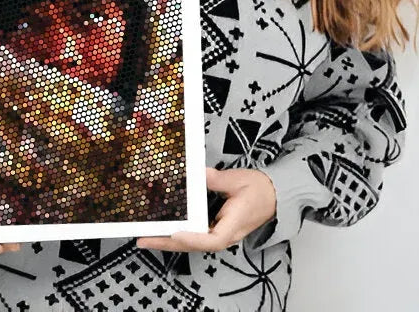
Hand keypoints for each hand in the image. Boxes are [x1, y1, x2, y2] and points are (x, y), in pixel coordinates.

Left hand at [134, 166, 276, 252]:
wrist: (274, 195)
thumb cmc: (259, 189)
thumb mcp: (237, 179)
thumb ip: (216, 178)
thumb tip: (197, 173)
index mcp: (234, 224)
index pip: (212, 239)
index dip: (192, 238)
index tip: (175, 233)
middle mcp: (225, 234)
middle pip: (195, 245)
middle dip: (168, 243)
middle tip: (144, 239)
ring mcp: (221, 233)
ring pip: (193, 243)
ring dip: (170, 241)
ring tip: (147, 236)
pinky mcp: (217, 229)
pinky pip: (196, 235)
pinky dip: (179, 234)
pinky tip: (165, 229)